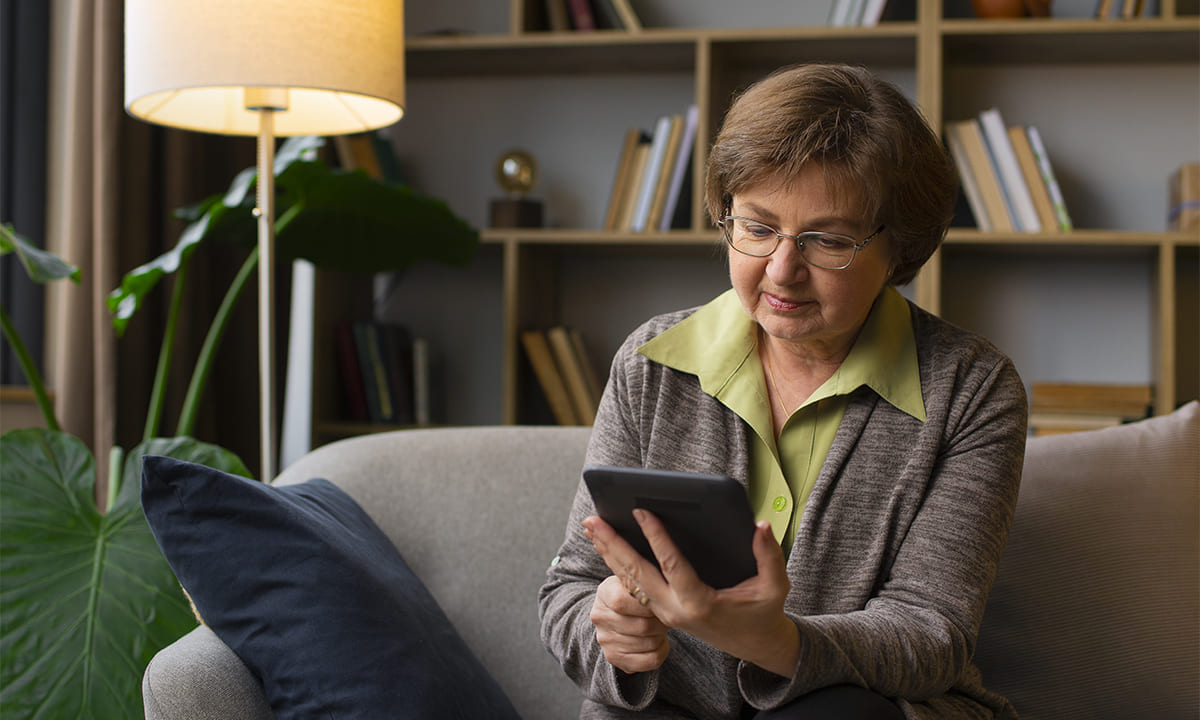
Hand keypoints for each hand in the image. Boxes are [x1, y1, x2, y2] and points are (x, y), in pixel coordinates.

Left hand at [583, 510, 798, 677]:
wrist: (754, 644)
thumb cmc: (764, 612)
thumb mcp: (775, 586)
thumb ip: (770, 556)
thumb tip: (761, 525)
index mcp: (700, 603)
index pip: (671, 565)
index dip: (656, 537)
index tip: (641, 511)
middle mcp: (675, 610)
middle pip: (636, 574)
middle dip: (613, 545)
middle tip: (593, 519)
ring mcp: (664, 613)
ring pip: (629, 581)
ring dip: (608, 553)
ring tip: (590, 526)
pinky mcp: (661, 611)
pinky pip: (633, 586)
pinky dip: (617, 564)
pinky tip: (605, 544)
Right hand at [588, 575, 670, 673]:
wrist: (616, 614)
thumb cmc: (635, 595)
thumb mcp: (636, 581)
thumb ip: (646, 581)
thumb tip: (665, 589)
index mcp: (604, 592)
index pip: (623, 602)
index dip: (649, 605)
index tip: (661, 603)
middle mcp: (600, 617)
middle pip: (642, 626)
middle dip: (662, 622)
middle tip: (668, 617)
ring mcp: (605, 640)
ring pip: (650, 644)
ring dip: (662, 636)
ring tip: (661, 628)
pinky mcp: (615, 658)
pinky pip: (650, 660)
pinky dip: (662, 651)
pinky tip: (659, 642)